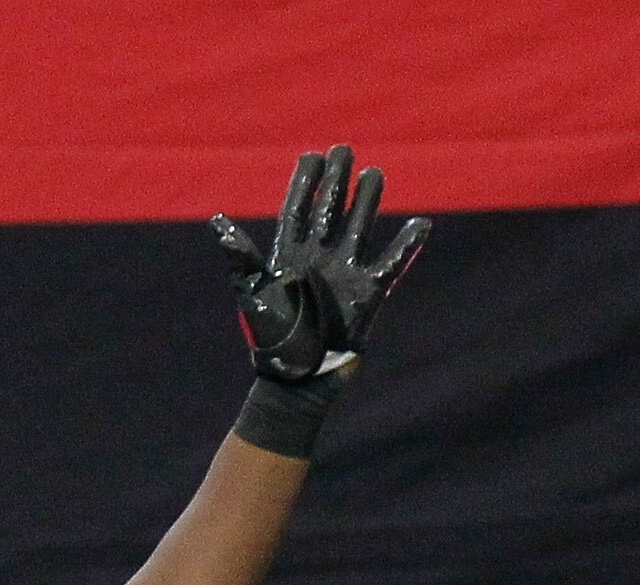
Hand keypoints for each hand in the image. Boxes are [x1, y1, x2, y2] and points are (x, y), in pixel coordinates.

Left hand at [209, 144, 427, 382]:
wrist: (297, 379)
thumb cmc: (269, 340)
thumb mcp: (251, 295)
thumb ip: (240, 259)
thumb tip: (218, 223)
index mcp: (287, 255)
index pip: (298, 209)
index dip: (304, 183)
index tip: (312, 156)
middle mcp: (317, 258)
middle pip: (330, 209)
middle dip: (336, 180)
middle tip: (345, 150)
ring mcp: (344, 273)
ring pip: (359, 226)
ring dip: (366, 201)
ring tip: (374, 174)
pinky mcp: (368, 294)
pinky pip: (391, 263)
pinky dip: (406, 246)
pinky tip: (421, 224)